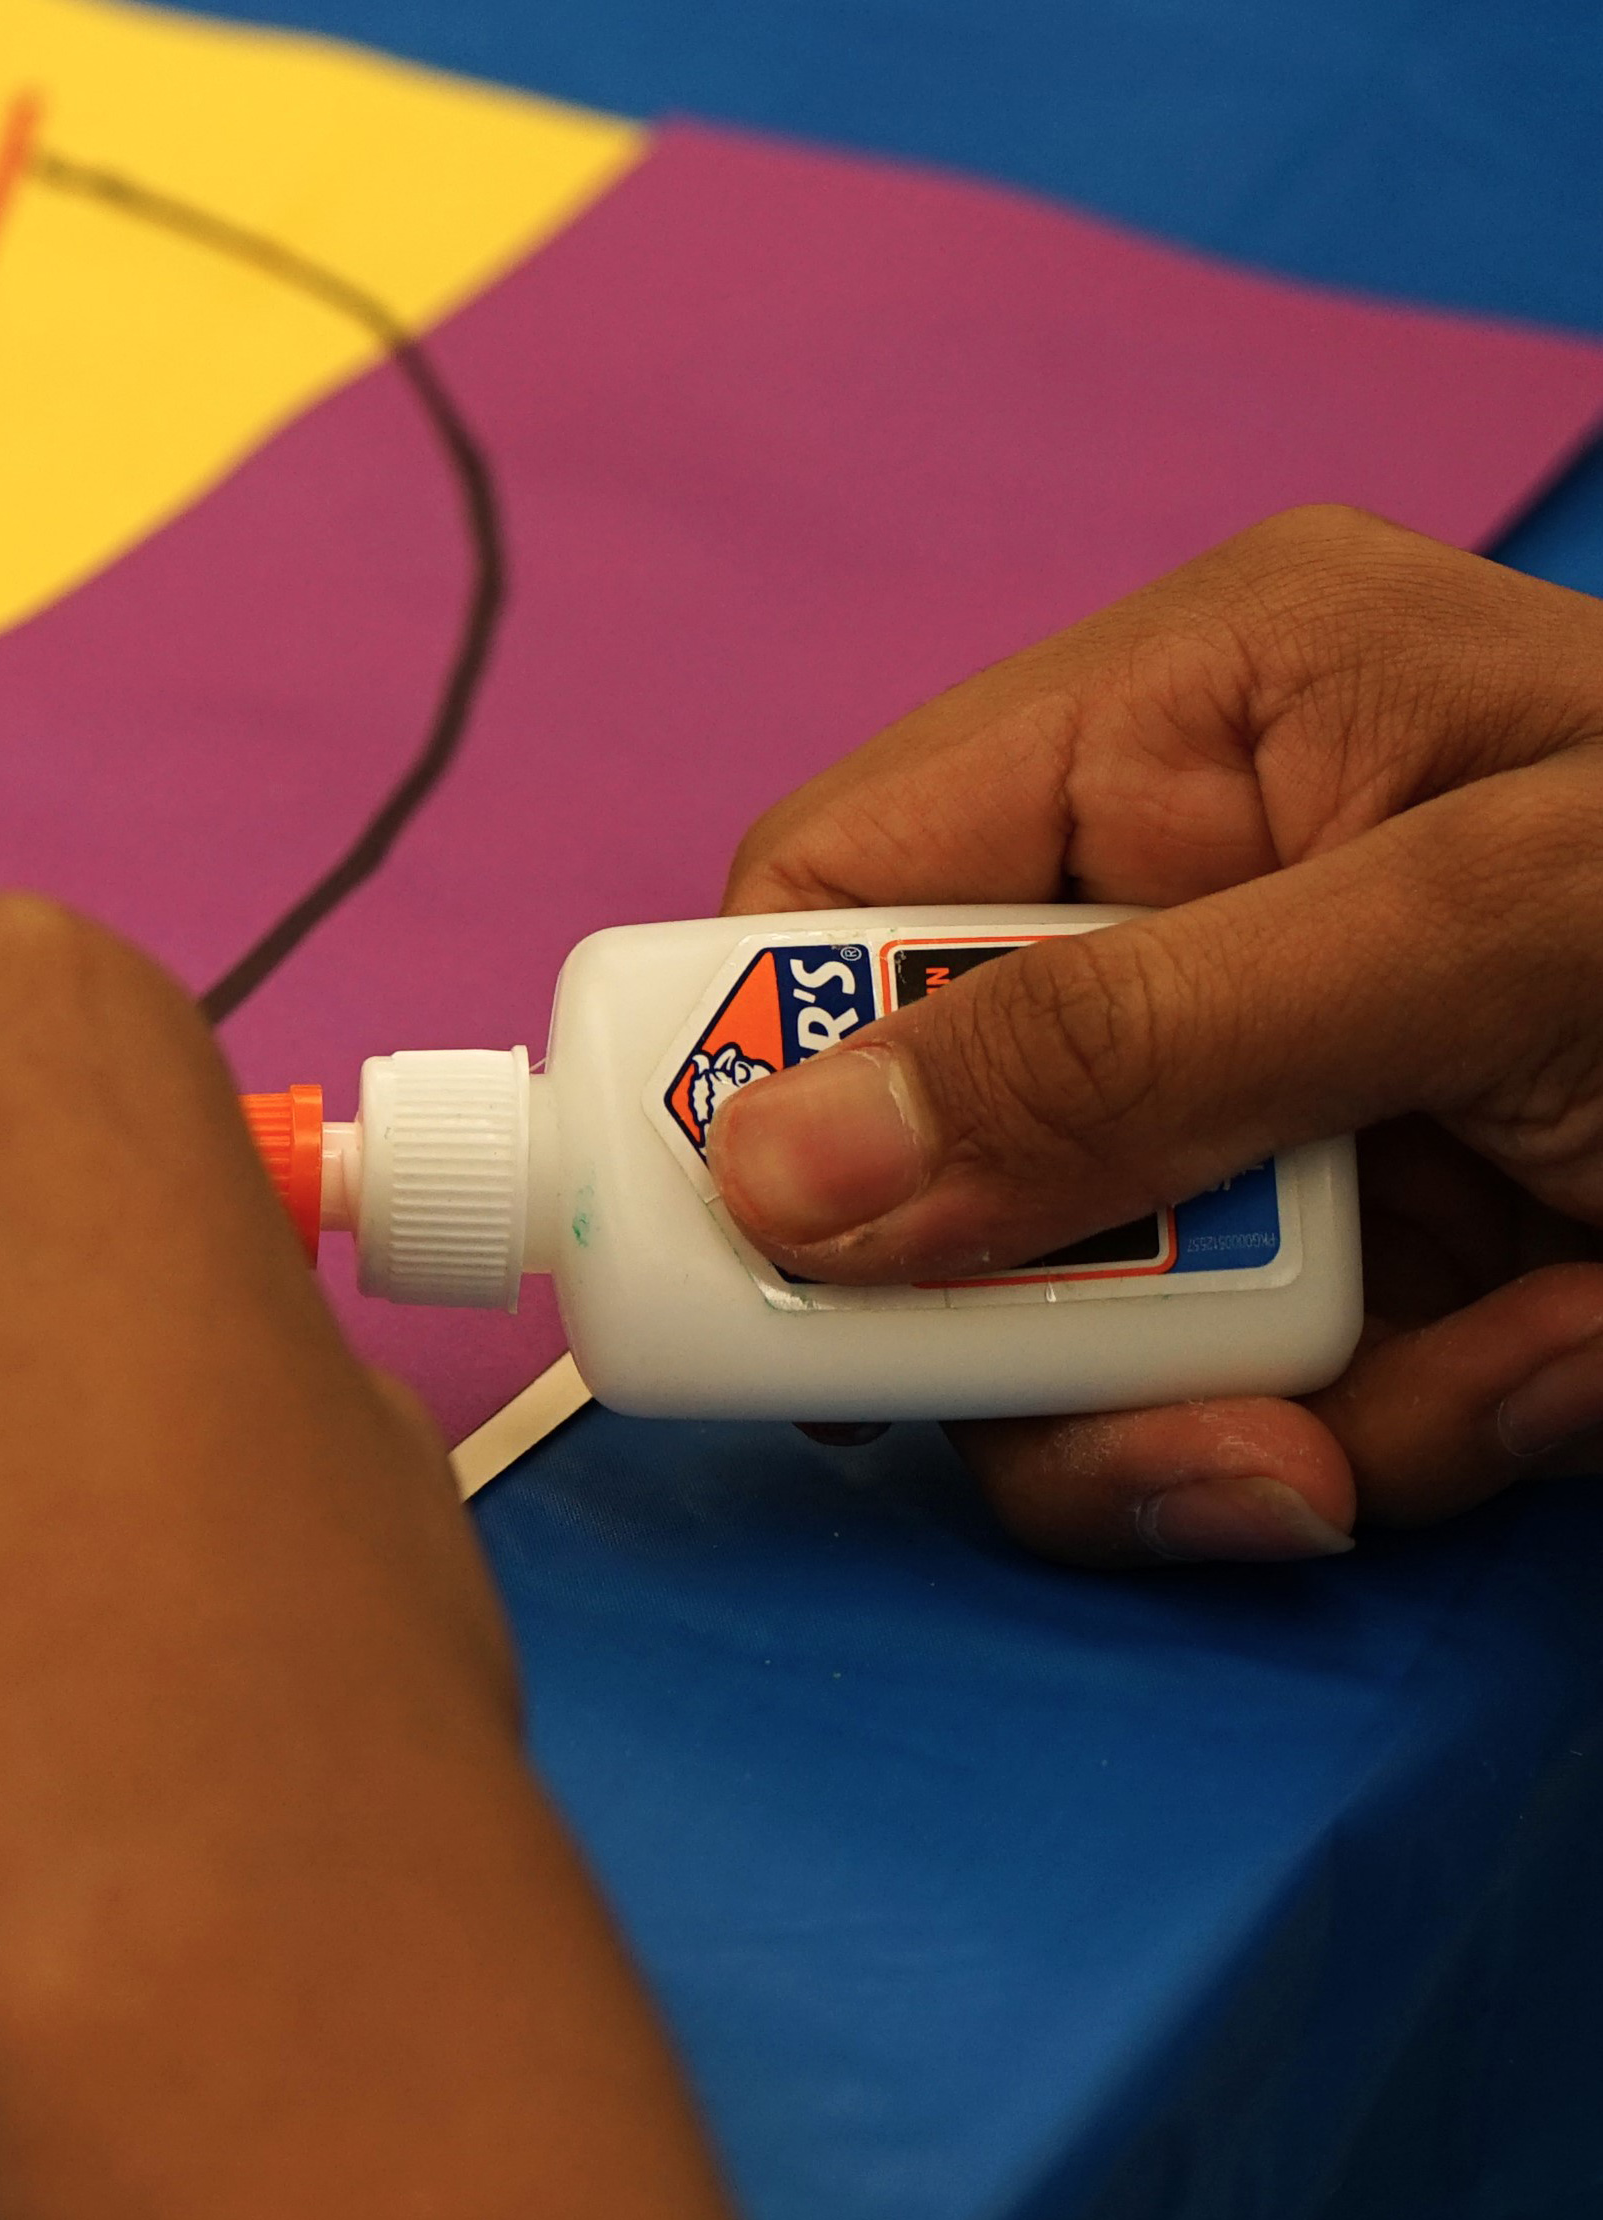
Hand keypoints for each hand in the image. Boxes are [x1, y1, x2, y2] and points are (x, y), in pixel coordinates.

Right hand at [707, 505, 1602, 1563]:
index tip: (750, 1274)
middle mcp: (1203, 907)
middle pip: (918, 1156)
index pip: (827, 902)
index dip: (751, 1086)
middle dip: (1040, 1322)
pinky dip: (1394, 1442)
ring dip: (1238, 1419)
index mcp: (1192, 725)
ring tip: (1463, 1399)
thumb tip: (769, 1174)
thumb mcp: (1494, 940)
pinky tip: (1564, 1375)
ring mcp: (1294, 1101)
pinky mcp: (1394, 1266)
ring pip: (1075, 1330)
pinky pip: (1259, 1408)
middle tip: (1189, 1420)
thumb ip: (1131, 1046)